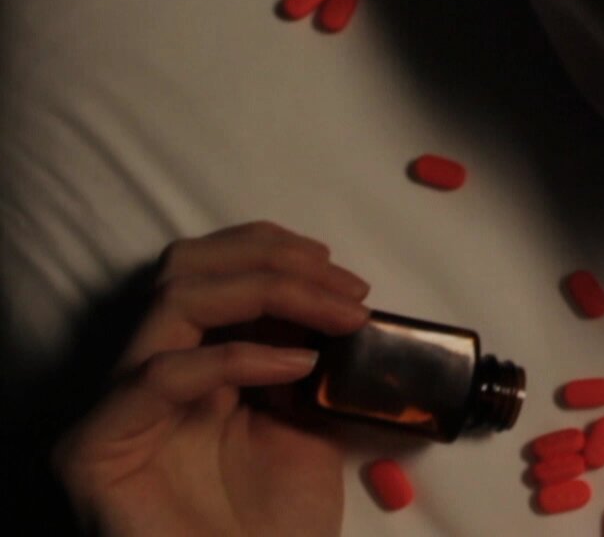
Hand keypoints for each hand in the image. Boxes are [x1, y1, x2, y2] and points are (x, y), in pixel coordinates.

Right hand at [51, 220, 373, 536]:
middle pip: (187, 267)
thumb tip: (335, 298)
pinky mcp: (95, 448)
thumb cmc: (275, 521)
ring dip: (271, 291)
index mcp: (192, 364)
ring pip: (174, 298)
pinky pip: (161, 375)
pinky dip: (240, 358)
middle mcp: (146, 375)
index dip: (279, 254)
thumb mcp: (307, 418)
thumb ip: (306, 357)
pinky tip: (298, 366)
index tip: (348, 277)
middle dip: (275, 259)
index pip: (213, 270)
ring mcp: (118, 408)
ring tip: (339, 317)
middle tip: (345, 286)